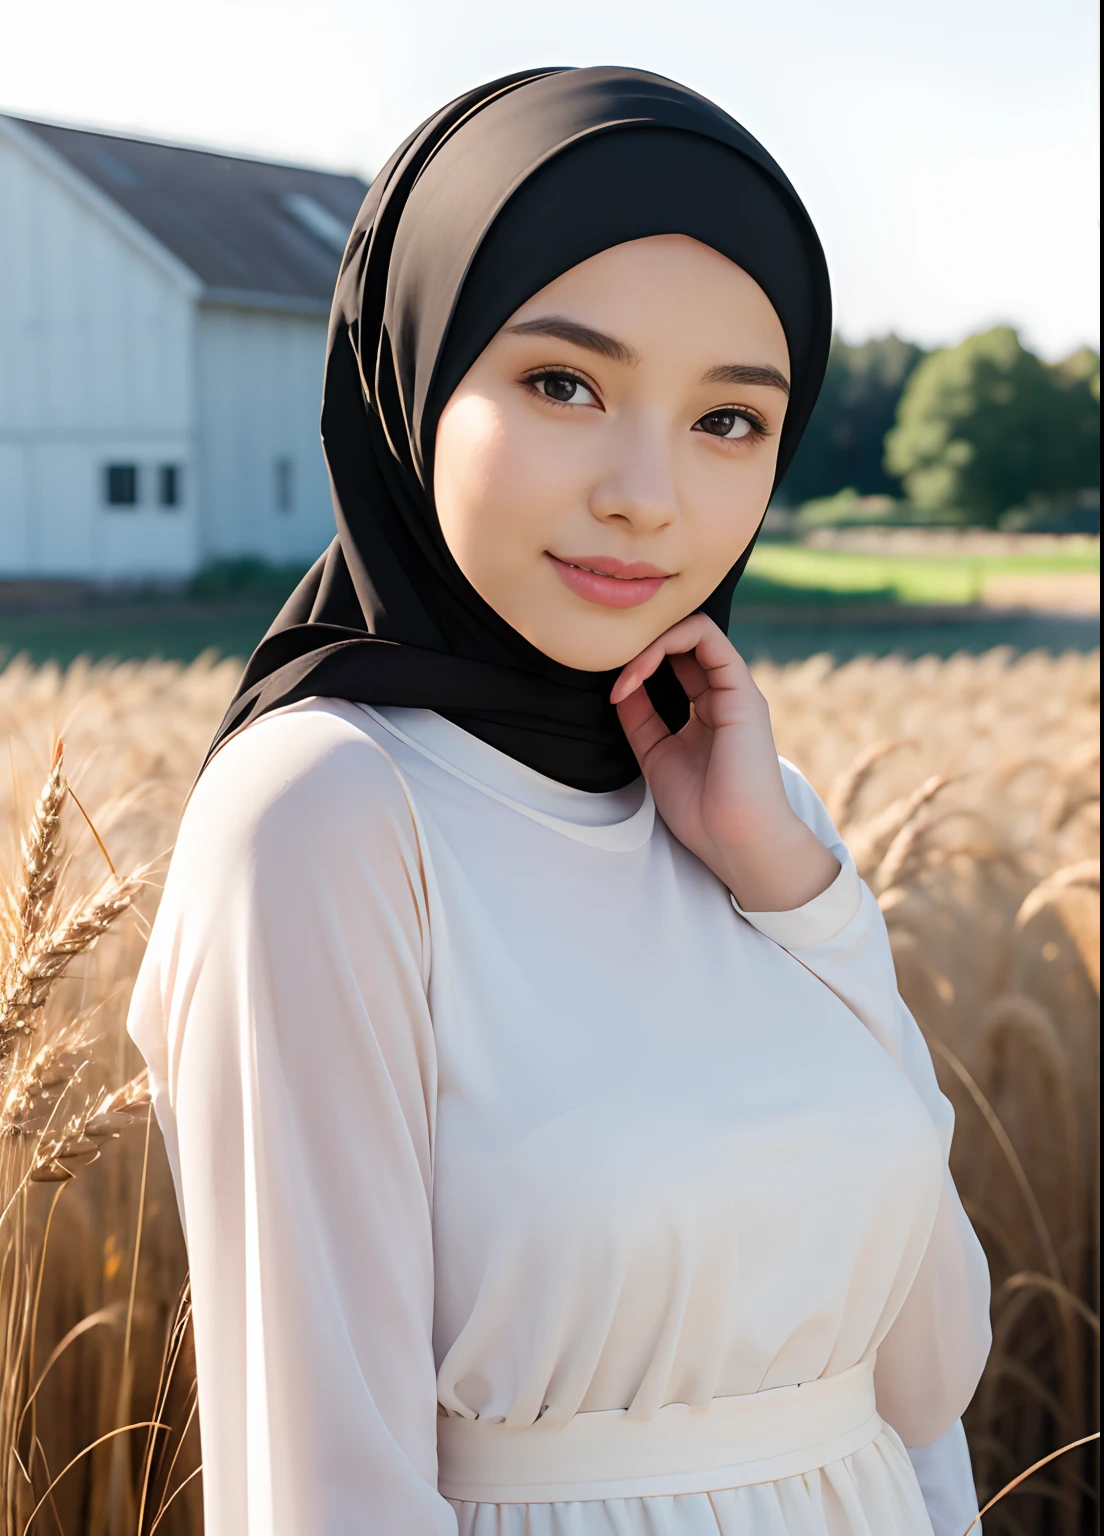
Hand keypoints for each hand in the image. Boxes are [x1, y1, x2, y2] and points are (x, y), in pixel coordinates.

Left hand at [610, 615, 839, 911]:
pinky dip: (663, 645)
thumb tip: (619, 686)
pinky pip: (704, 637)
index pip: (675, 661)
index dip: (639, 662)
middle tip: (609, 666)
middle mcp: (723, 694)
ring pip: (691, 630)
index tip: (611, 690)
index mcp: (708, 710)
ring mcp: (734, 689)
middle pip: (682, 641)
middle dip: (641, 644)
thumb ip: (640, 718)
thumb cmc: (702, 811)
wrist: (735, 840)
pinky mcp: (741, 689)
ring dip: (647, 643)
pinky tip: (638, 672)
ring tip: (622, 674)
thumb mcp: (656, 755)